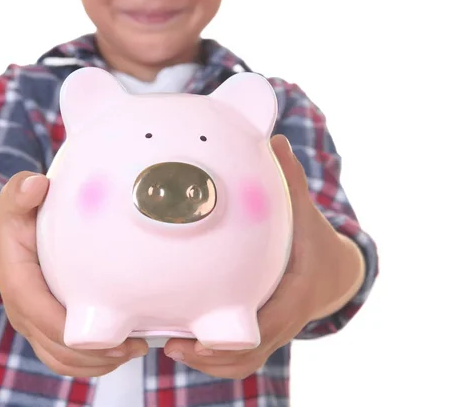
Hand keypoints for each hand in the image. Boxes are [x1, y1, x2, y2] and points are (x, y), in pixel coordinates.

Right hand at [0, 171, 147, 376]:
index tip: (112, 334)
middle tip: (138, 345)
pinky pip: (63, 359)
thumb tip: (36, 185)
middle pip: (56, 348)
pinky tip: (121, 351)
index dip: (74, 331)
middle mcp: (23, 312)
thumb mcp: (15, 202)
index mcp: (18, 284)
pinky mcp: (44, 330)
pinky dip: (91, 363)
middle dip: (96, 354)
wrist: (1, 240)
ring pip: (61, 361)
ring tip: (135, 350)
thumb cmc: (17, 220)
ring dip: (98, 363)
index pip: (42, 316)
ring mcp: (33, 325)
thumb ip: (21, 192)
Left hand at [163, 134, 364, 378]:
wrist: (332, 273)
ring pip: (239, 362)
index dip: (242, 333)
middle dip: (212, 357)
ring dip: (206, 363)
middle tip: (174, 345)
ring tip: (170, 350)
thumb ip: (291, 180)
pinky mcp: (258, 333)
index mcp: (295, 293)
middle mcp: (282, 320)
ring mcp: (270, 332)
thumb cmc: (314, 241)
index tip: (205, 334)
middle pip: (248, 354)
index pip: (271, 321)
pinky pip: (235, 356)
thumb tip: (274, 139)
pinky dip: (210, 357)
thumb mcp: (306, 212)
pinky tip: (178, 342)